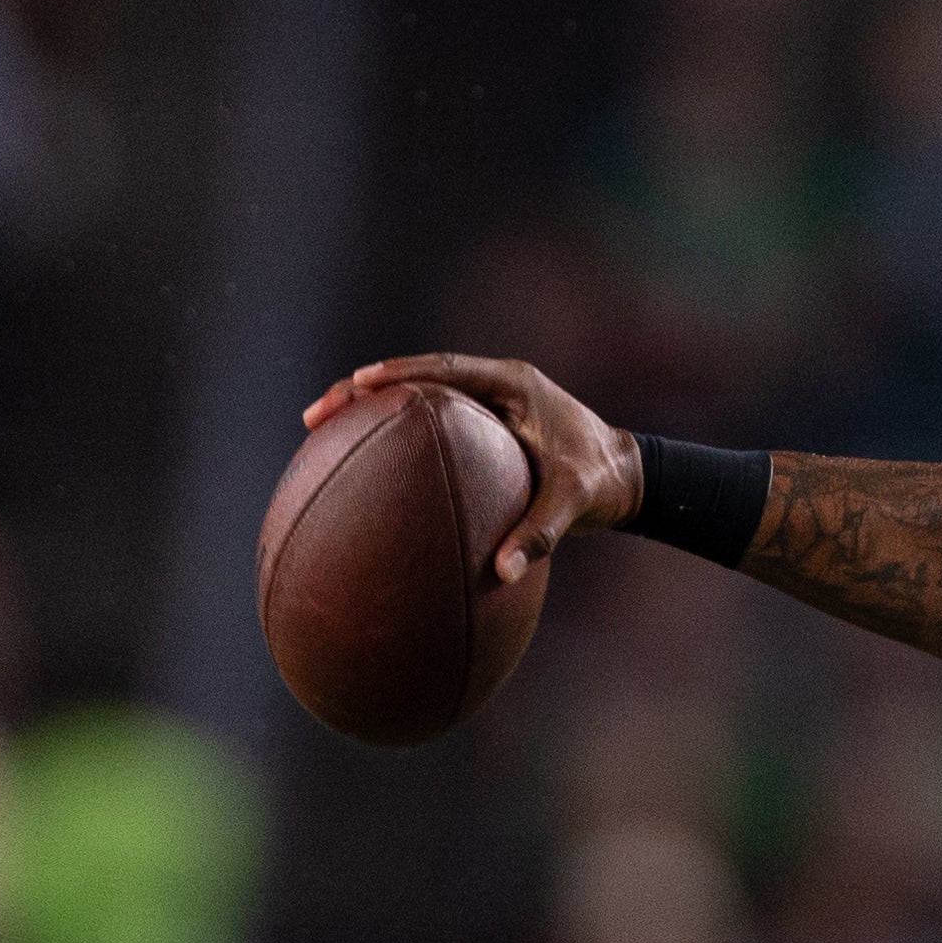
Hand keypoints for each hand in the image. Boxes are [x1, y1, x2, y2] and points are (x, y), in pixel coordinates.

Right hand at [302, 353, 641, 582]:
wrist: (625, 479)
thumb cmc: (602, 481)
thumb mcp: (576, 502)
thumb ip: (542, 533)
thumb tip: (502, 573)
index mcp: (514, 384)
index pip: (446, 369)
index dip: (400, 373)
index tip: (359, 383)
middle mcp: (495, 388)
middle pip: (417, 379)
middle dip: (363, 391)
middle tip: (316, 415)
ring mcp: (484, 406)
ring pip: (416, 401)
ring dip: (370, 413)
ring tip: (317, 433)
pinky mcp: (479, 430)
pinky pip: (428, 428)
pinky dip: (394, 439)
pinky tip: (357, 464)